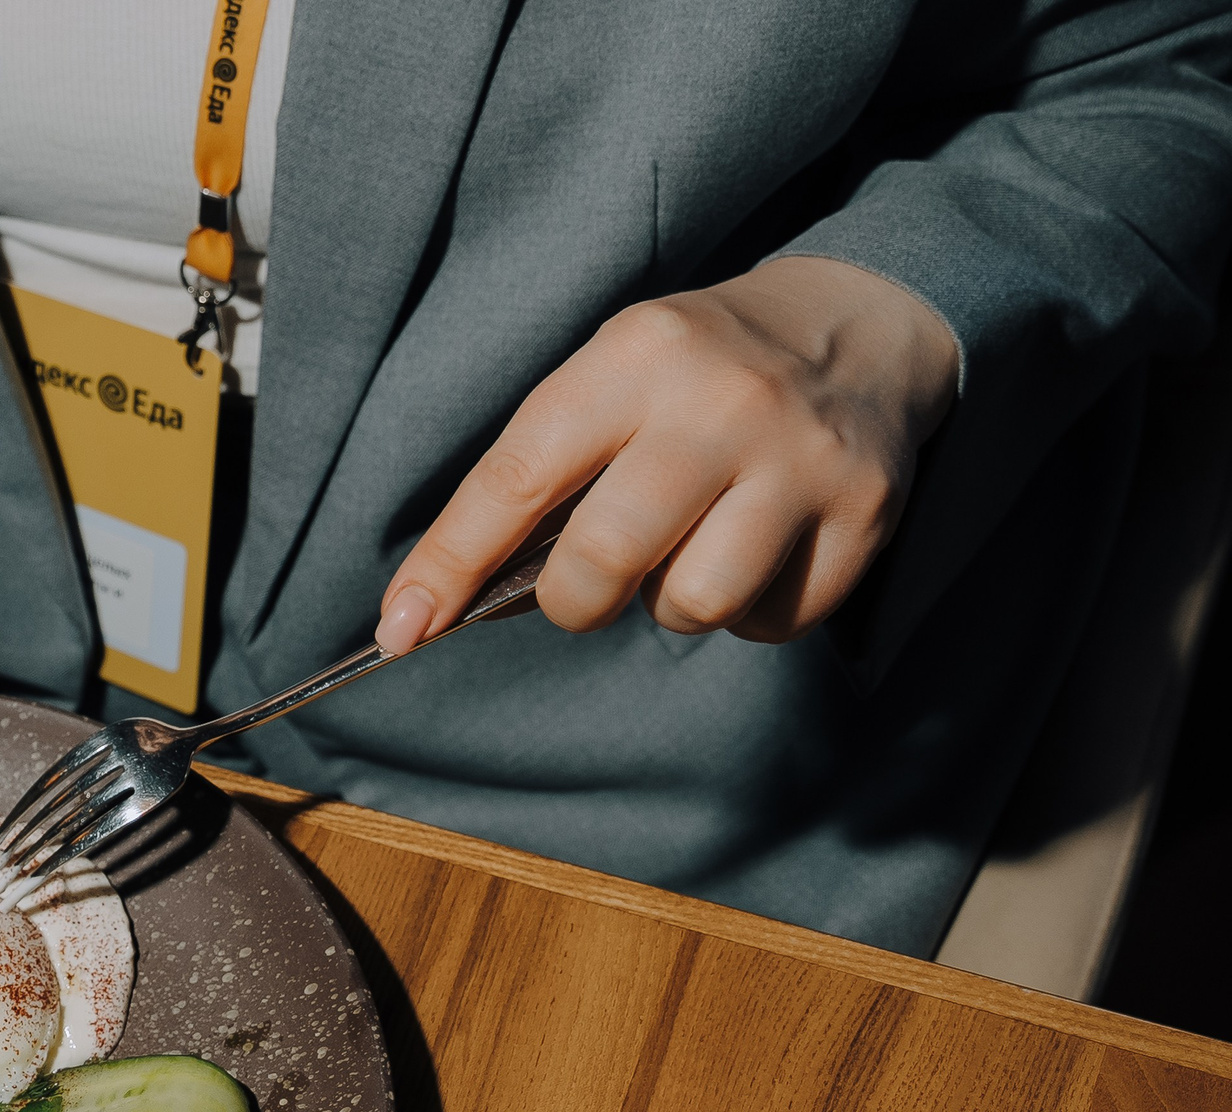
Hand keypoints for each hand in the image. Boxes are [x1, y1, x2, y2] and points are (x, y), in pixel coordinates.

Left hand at [374, 256, 960, 650]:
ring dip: (673, 603)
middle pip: (602, 564)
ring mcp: (801, 459)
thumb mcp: (611, 378)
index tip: (402, 628)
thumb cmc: (696, 372)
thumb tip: (440, 602)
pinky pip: (772, 622)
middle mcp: (720, 403)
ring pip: (693, 604)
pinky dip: (749, 610)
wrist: (862, 326)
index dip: (450, 564)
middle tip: (589, 582)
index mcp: (635, 357)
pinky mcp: (865, 512)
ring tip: (693, 547)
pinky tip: (759, 549)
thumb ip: (539, 474)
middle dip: (574, 600)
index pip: (516, 479)